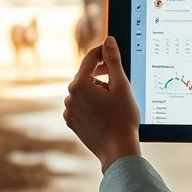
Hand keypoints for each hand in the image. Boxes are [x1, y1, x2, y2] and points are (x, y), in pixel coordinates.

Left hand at [64, 37, 140, 172]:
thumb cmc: (122, 119)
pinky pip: (81, 105)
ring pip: (84, 91)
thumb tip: (108, 41)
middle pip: (86, 75)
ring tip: (114, 100)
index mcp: (79, 85)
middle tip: (119, 80)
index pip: (90, 58)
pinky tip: (106, 112)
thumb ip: (113, 61)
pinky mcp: (72, 122)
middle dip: (102, 74)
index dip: (103, 52)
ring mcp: (69, 111)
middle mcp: (69, 97)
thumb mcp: (121, 86)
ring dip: (97, 90)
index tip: (113, 51)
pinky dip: (92, 104)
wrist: (118, 150)